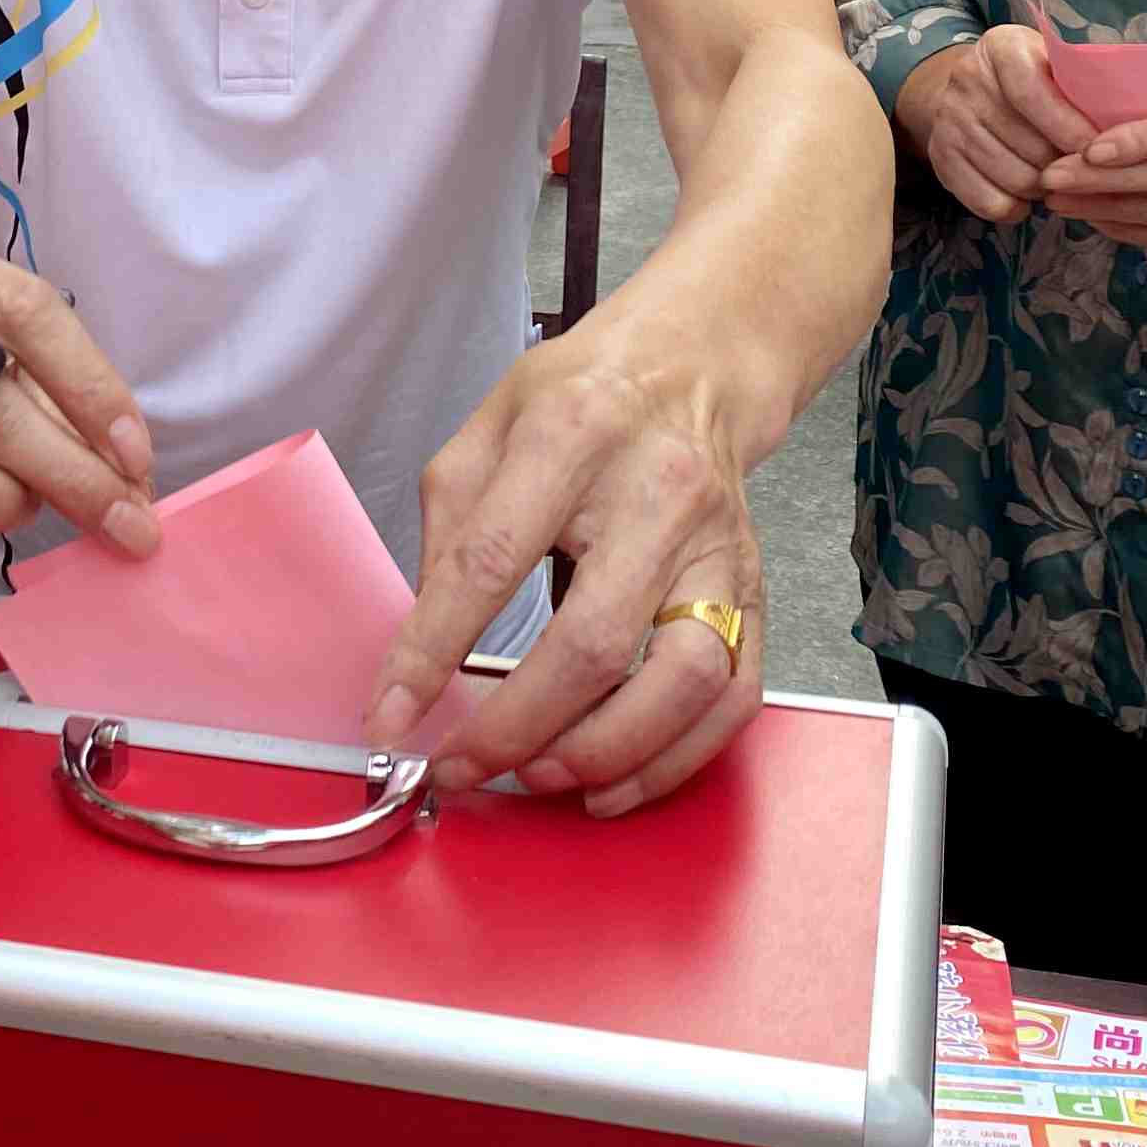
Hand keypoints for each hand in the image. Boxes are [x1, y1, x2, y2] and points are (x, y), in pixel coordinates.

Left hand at [368, 335, 766, 817]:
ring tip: (539, 778)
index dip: (431, 651)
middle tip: (462, 766)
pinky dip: (676, 758)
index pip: (491, 561)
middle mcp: (658, 495)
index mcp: (571, 436)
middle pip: (594, 641)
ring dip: (604, 753)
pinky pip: (734, 695)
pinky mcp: (753, 590)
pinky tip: (615, 780)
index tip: (393, 716)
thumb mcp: (486, 428)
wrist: (691, 366)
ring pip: (682, 681)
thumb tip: (424, 645)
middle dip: (516, 727)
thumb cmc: (583, 396)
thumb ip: (450, 528)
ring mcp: (718, 549)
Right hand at [892, 28, 1094, 225]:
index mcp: (1001, 48)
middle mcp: (967, 79)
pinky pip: (989, 202)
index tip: (1097, 151)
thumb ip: (1086, 84)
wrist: (970, 89)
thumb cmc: (1035, 77)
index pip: (1031, 93)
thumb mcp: (1057, 63)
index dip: (1068, 127)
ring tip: (1060, 180)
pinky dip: (1017, 209)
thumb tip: (1125, 126)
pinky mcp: (940, 157)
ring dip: (1046, 189)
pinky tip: (1029, 196)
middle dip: (1067, 166)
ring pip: (1014, 179)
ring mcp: (949, 120)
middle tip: (1087, 171)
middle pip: (1028, 145)